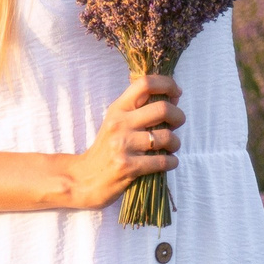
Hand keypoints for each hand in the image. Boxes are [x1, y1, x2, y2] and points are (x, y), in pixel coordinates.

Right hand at [66, 75, 182, 209]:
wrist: (85, 179)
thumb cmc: (107, 149)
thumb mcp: (117, 122)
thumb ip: (139, 109)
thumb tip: (173, 97)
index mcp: (118, 108)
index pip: (145, 83)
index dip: (167, 84)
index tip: (176, 93)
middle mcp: (119, 123)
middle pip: (162, 108)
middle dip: (178, 116)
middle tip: (178, 124)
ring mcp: (123, 145)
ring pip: (167, 137)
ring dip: (175, 143)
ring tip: (171, 147)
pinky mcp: (128, 166)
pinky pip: (163, 161)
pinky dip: (172, 162)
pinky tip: (168, 162)